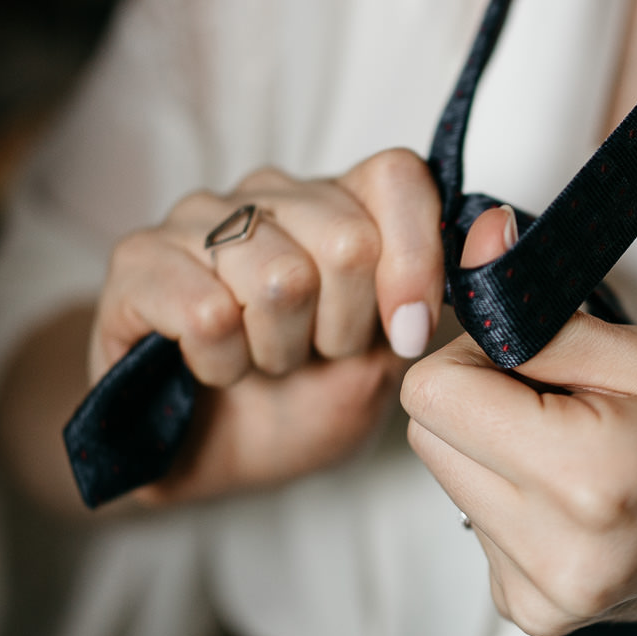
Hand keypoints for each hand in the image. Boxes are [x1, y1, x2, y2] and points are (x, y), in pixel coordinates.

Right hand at [93, 148, 442, 506]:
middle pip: (345, 238)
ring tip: (260, 363)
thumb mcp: (383, 364)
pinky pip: (205, 312)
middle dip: (340, 329)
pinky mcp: (137, 262)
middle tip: (312, 356)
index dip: (413, 261)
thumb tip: (498, 228)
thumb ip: (434, 298)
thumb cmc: (293, 406)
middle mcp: (268, 194)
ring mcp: (197, 218)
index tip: (403, 336)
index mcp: (337, 203)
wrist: (196, 459)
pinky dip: (222, 365)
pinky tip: (214, 369)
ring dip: (277, 351)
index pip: (397, 176)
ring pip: (277, 276)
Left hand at [401, 206, 636, 635]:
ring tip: (580, 450)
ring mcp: (539, 596)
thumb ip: (542, 309)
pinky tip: (576, 495)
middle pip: (428, 437)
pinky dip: (511, 496)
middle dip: (481, 401)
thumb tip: (476, 248)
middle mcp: (554, 554)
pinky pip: (474, 522)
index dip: (475, 356)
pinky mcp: (531, 612)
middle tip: (564, 399)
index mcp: (584, 479)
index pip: (433, 395)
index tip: (534, 357)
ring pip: (447, 479)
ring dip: (496, 450)